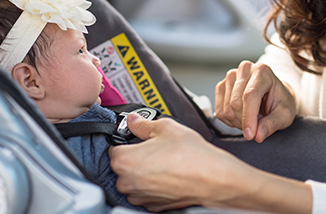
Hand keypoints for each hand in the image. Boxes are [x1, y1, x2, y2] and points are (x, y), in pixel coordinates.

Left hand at [109, 114, 255, 211]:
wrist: (212, 179)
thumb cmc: (191, 155)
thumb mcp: (165, 127)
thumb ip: (142, 123)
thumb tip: (133, 120)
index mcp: (124, 161)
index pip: (113, 147)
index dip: (126, 140)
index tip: (137, 138)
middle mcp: (127, 183)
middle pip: (122, 166)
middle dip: (135, 157)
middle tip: (155, 148)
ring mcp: (140, 197)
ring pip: (133, 181)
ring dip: (143, 172)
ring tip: (164, 161)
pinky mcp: (153, 206)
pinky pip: (145, 192)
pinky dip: (153, 184)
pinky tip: (169, 174)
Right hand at [215, 61, 296, 141]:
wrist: (274, 95)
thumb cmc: (281, 103)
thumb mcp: (285, 115)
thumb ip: (272, 124)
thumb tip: (258, 136)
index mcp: (263, 71)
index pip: (250, 95)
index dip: (249, 117)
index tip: (250, 136)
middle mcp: (245, 69)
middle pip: (235, 103)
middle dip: (245, 121)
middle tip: (258, 126)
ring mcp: (231, 76)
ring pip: (226, 108)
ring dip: (238, 122)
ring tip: (252, 120)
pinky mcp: (222, 86)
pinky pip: (219, 111)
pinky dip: (230, 121)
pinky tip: (242, 118)